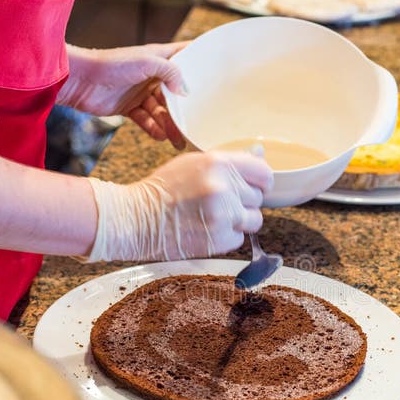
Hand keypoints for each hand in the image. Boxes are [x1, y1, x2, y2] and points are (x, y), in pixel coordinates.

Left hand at [59, 43, 188, 148]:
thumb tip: (187, 91)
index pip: (185, 56)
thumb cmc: (112, 64)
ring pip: (161, 111)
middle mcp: (152, 75)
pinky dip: (152, 128)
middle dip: (186, 109)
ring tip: (177, 140)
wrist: (80, 80)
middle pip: (176, 94)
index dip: (200, 62)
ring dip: (169, 125)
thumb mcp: (147, 62)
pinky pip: (146, 120)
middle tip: (196, 124)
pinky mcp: (129, 107)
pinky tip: (159, 136)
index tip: (218, 72)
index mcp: (159, 58)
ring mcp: (140, 92)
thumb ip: (170, 73)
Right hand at [83, 151, 273, 262]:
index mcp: (218, 163)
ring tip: (214, 217)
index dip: (260, 182)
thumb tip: (260, 159)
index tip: (254, 186)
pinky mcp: (219, 240)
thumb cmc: (162, 190)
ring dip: (239, 221)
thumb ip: (228, 164)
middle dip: (243, 202)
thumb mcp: (193, 163)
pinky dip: (227, 237)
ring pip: (254, 220)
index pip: (264, 173)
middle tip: (220, 203)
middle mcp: (224, 188)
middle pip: (257, 198)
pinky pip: (240, 239)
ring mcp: (223, 216)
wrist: (136, 219)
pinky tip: (207, 230)